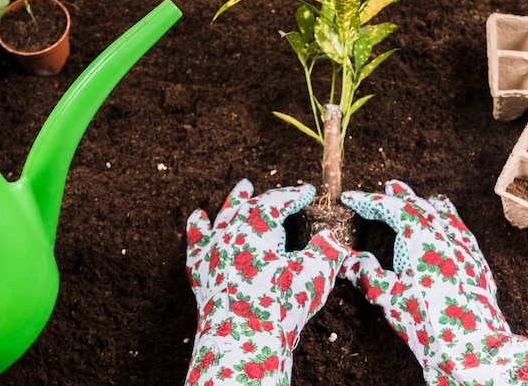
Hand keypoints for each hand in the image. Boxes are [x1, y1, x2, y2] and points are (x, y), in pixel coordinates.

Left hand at [184, 179, 348, 385]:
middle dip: (266, 197)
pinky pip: (196, 241)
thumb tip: (331, 237)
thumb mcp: (315, 274)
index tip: (307, 190)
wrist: (242, 340)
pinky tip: (197, 216)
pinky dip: (196, 227)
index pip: (277, 200)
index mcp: (258, 227)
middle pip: (250, 205)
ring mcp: (213, 250)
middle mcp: (232, 232)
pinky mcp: (200, 271)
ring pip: (223, 217)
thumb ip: (326, 250)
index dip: (294, 193)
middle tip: (280, 192)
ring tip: (241, 187)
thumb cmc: (280, 306)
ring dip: (233, 201)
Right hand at [340, 180, 527, 385]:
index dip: (368, 201)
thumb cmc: (427, 319)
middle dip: (400, 196)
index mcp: (420, 236)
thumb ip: (366, 273)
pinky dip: (450, 223)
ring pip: (445, 215)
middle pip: (418, 205)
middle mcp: (445, 234)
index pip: (389, 208)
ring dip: (428, 205)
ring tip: (424, 199)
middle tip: (389, 186)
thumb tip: (349, 261)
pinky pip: (462, 231)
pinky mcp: (478, 263)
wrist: (471, 345)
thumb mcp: (387, 295)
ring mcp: (465, 247)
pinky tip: (450, 230)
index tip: (350, 198)